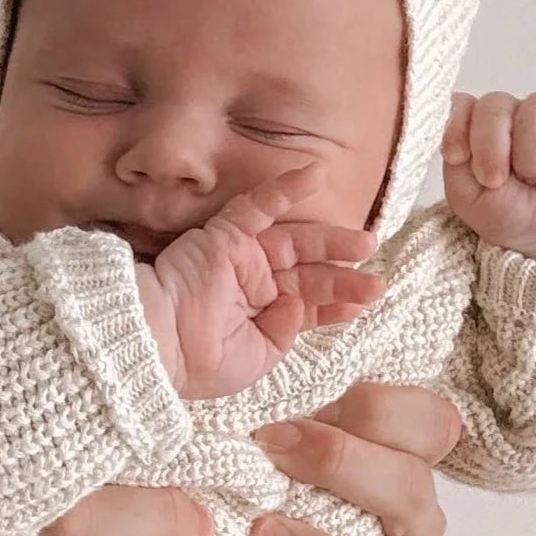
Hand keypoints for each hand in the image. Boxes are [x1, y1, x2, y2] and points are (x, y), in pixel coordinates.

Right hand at [137, 164, 383, 397]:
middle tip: (375, 273)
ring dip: (329, 238)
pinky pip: (259, 204)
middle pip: (306, 271)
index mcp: (256, 318)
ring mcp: (240, 258)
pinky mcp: (227, 235)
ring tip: (367, 240)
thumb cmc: (201, 363)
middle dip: (341, 272)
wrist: (161, 346)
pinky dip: (286, 188)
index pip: (303, 303)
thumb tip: (298, 304)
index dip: (333, 303)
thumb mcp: (257, 360)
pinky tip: (317, 173)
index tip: (361, 304)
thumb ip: (284, 333)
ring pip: (293, 239)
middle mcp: (251, 285)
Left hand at [249, 382, 462, 535]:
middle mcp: (408, 534)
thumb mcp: (275, 447)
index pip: (432, 425)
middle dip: (342, 465)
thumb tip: (251, 343)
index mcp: (399, 471)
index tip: (311, 401)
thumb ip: (282, 407)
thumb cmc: (267, 500)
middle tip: (267, 452)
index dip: (382, 407)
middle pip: (411, 494)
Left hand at [442, 91, 535, 272]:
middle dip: (493, 150)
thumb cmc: (510, 215)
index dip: (458, 127)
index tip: (458, 157)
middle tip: (499, 182)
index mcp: (477, 126)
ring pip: (535, 113)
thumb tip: (460, 127)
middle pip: (494, 105)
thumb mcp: (468, 199)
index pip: (461, 104)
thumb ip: (455, 163)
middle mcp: (511, 113)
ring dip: (532, 161)